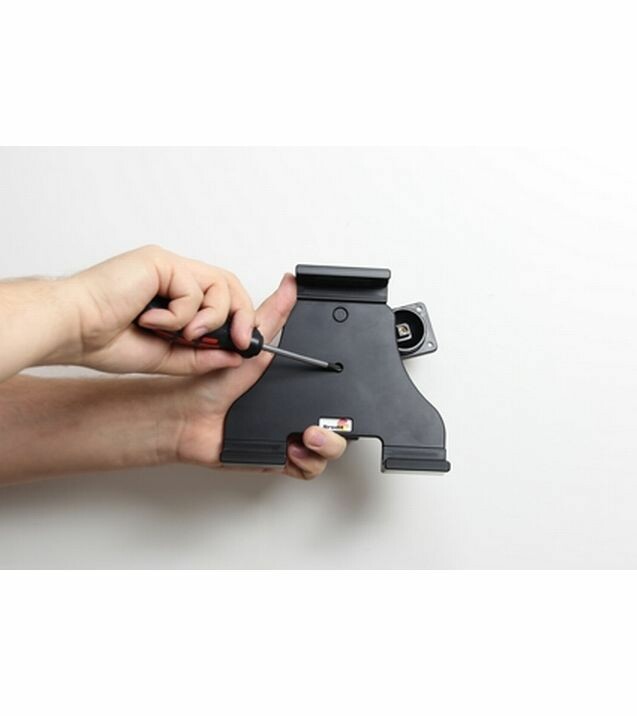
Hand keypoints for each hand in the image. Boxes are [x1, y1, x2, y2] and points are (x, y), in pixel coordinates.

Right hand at [63, 245, 255, 373]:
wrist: (72, 331)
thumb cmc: (102, 338)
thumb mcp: (166, 356)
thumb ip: (201, 356)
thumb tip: (234, 356)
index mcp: (173, 294)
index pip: (221, 295)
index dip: (239, 318)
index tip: (243, 345)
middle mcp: (172, 276)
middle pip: (228, 284)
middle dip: (240, 315)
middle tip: (238, 341)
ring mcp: (166, 267)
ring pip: (218, 285)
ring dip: (208, 318)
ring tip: (182, 334)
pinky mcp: (159, 262)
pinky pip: (191, 289)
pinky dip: (178, 315)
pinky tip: (150, 321)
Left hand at [170, 273, 347, 478]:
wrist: (186, 414)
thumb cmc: (211, 382)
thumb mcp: (250, 341)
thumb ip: (273, 315)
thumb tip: (289, 284)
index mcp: (295, 386)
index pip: (334, 396)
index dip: (344, 402)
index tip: (343, 399)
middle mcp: (294, 412)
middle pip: (337, 427)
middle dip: (338, 432)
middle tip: (320, 425)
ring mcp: (287, 436)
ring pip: (325, 452)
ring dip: (324, 448)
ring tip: (307, 438)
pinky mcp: (276, 458)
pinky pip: (305, 470)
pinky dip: (305, 464)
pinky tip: (292, 451)